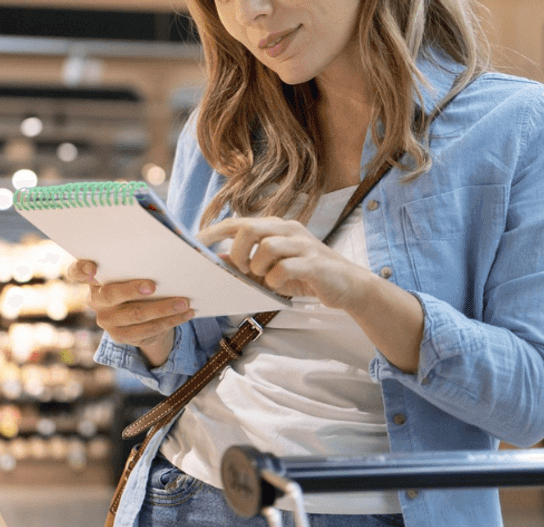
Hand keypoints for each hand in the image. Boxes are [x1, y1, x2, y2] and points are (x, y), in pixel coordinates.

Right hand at [67, 260, 193, 365]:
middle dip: (132, 289)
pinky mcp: (121, 336)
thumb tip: (170, 240)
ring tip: (184, 302)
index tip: (92, 268)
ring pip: (135, 315)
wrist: (142, 317)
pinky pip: (148, 330)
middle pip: (110, 295)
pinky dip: (170, 321)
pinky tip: (186, 314)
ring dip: (163, 308)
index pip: (76, 272)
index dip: (81, 269)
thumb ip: (139, 258)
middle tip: (152, 286)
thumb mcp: (135, 269)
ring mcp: (106, 321)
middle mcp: (95, 301)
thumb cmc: (139, 279)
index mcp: (93, 279)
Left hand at [198, 217, 372, 310]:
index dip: (214, 232)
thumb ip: (247, 263)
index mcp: (276, 227)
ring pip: (266, 248)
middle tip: (243, 270)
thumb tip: (217, 261)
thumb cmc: (305, 277)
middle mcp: (288, 229)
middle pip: (248, 230)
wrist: (348, 286)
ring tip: (267, 279)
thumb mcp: (272, 269)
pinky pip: (283, 269)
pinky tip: (282, 286)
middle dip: (238, 254)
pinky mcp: (313, 263)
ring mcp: (302, 244)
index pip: (238, 222)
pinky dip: (276, 281)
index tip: (195, 243)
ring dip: (259, 269)